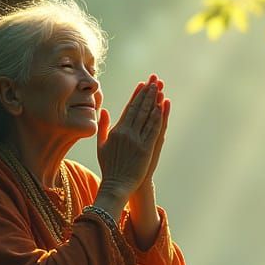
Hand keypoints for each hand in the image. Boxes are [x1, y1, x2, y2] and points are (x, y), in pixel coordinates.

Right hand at [95, 75, 164, 200]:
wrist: (116, 185)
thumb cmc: (109, 166)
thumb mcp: (101, 145)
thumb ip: (103, 127)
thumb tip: (103, 110)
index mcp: (117, 130)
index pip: (128, 108)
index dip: (136, 95)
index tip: (142, 84)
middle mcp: (127, 133)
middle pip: (139, 108)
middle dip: (147, 93)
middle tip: (154, 80)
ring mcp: (137, 140)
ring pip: (147, 116)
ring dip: (154, 100)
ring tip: (160, 88)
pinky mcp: (146, 149)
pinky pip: (153, 129)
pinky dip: (158, 117)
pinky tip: (162, 107)